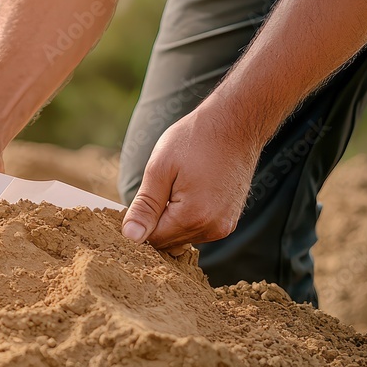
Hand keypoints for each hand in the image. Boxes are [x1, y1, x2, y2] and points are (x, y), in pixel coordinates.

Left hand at [121, 105, 261, 248]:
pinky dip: (188, 217)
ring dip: (172, 220)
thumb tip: (131, 237)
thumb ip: (145, 207)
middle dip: (156, 221)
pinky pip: (198, 229)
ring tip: (178, 186)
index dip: (139, 222)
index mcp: (193, 217)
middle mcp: (213, 229)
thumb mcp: (160, 169)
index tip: (141, 198)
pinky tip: (190, 191)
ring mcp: (224, 227)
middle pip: (168, 242)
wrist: (235, 124)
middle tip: (160, 188)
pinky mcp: (229, 221)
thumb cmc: (195, 140)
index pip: (152, 239)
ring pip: (182, 237)